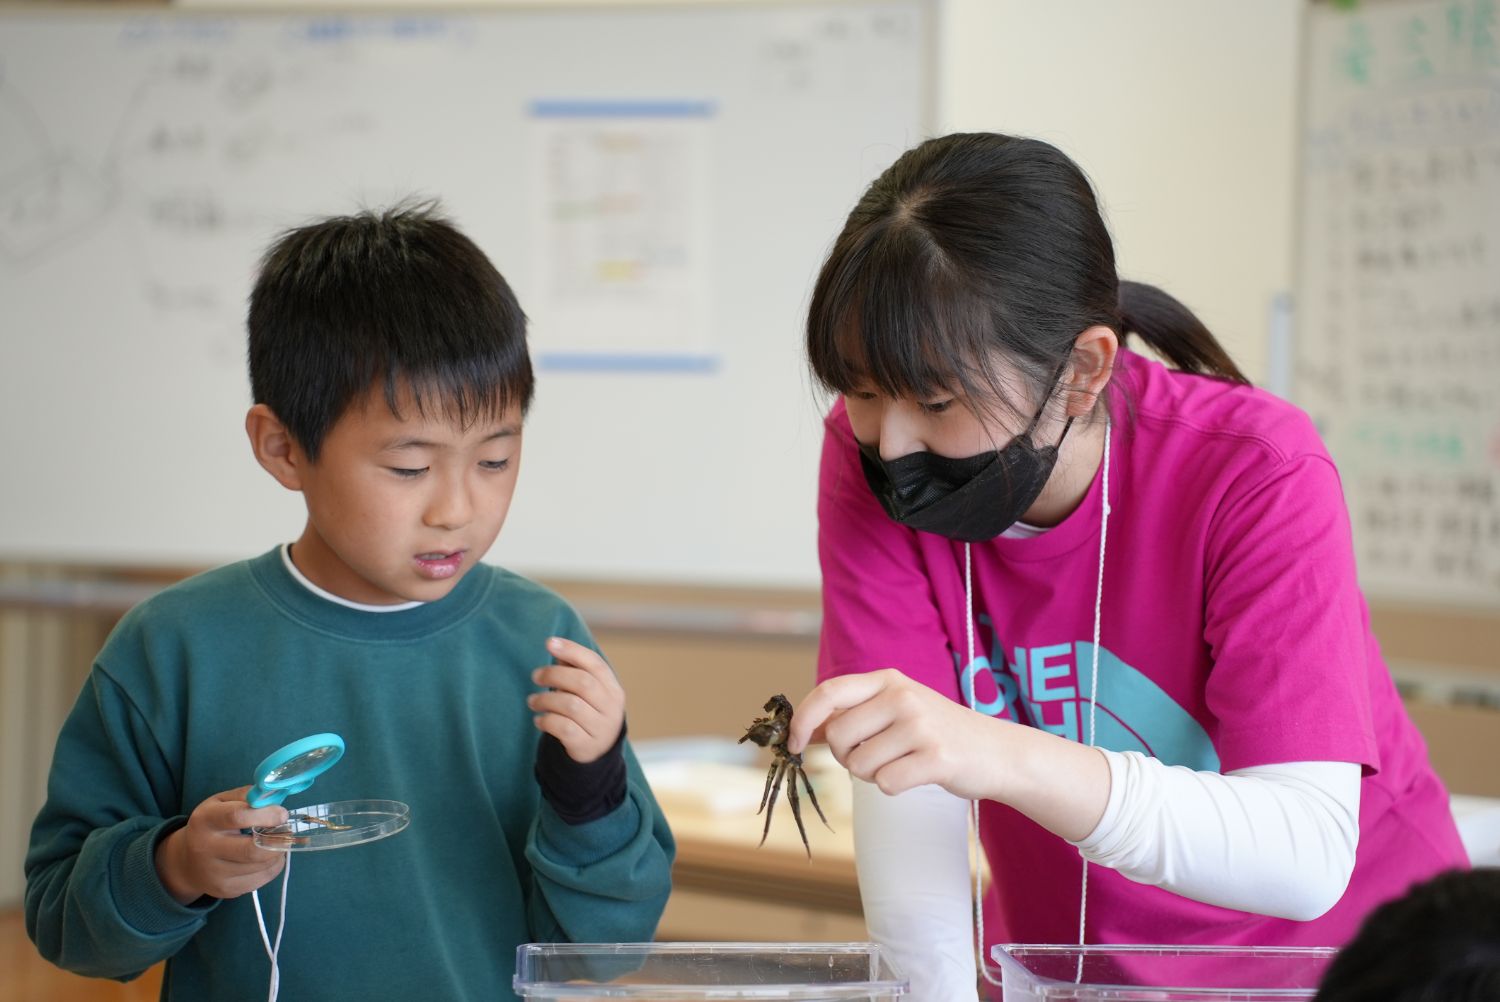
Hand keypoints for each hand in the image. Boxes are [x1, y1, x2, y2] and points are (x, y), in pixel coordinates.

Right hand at [155, 787, 288, 904]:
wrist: (187, 862)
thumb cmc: (212, 824)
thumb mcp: (222, 802)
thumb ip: (247, 795)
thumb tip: (275, 799)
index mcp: (204, 820)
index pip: (238, 816)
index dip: (267, 814)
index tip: (282, 814)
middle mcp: (205, 849)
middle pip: (252, 850)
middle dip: (278, 840)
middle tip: (287, 831)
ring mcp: (215, 873)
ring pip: (262, 865)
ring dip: (278, 852)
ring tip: (277, 842)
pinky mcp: (226, 890)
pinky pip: (263, 878)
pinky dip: (274, 865)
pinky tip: (268, 856)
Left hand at [528, 636, 624, 763]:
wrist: (596, 752)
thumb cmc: (587, 712)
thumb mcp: (587, 692)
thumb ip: (574, 669)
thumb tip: (556, 645)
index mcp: (613, 689)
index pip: (595, 664)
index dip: (572, 650)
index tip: (549, 643)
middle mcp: (611, 708)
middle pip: (583, 683)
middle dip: (554, 675)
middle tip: (536, 676)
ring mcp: (601, 728)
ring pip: (571, 706)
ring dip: (545, 700)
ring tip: (533, 701)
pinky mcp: (586, 746)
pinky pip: (563, 728)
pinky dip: (546, 721)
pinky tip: (539, 720)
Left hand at [789, 668, 1110, 839]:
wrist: (998, 752)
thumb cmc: (938, 732)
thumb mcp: (898, 708)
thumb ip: (855, 713)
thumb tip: (805, 730)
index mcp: (888, 679)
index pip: (828, 693)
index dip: (803, 720)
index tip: (793, 743)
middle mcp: (902, 696)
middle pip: (839, 738)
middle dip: (848, 757)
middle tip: (875, 758)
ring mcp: (920, 725)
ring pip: (860, 765)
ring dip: (873, 775)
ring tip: (903, 763)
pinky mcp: (936, 756)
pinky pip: (886, 784)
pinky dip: (895, 787)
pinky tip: (917, 775)